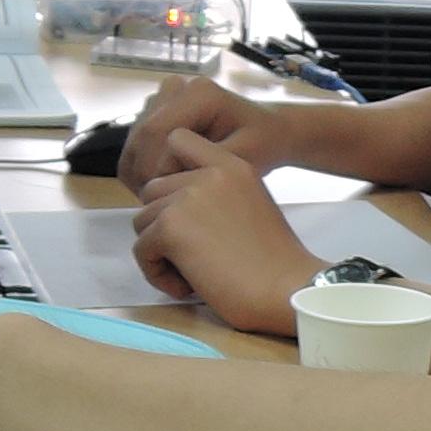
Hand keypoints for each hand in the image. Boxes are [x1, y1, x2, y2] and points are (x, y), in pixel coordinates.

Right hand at [113, 72, 283, 189]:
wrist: (269, 132)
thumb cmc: (263, 145)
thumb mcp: (244, 159)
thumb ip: (206, 166)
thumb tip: (164, 180)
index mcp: (199, 94)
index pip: (157, 131)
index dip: (153, 169)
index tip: (167, 199)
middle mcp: (177, 89)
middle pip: (140, 135)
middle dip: (144, 174)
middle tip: (160, 205)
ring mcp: (164, 98)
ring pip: (133, 140)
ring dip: (139, 173)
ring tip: (163, 198)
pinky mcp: (157, 112)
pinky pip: (135, 144)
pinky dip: (139, 169)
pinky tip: (160, 187)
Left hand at [130, 131, 318, 330]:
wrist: (288, 290)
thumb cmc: (276, 264)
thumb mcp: (251, 207)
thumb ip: (216, 196)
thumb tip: (174, 210)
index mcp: (231, 165)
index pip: (178, 140)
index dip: (170, 172)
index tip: (185, 208)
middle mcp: (208, 174)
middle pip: (153, 190)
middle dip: (163, 223)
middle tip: (194, 254)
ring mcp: (187, 198)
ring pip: (142, 221)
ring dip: (159, 251)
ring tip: (193, 274)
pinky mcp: (170, 227)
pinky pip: (141, 249)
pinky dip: (157, 274)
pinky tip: (189, 286)